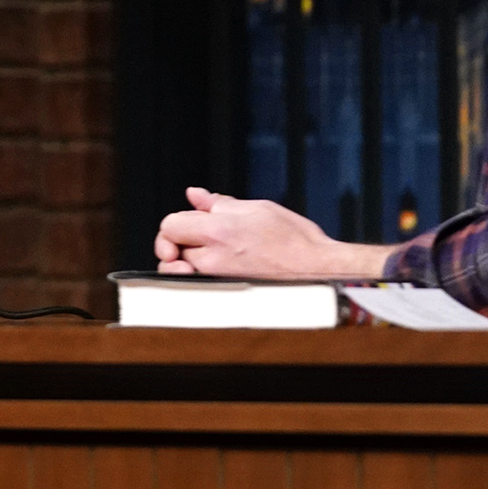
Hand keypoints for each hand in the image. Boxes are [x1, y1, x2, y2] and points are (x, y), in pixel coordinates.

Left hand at [154, 187, 391, 278]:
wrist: (317, 270)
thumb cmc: (295, 240)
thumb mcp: (258, 208)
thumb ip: (219, 202)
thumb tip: (195, 194)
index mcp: (219, 231)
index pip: (170, 225)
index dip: (176, 222)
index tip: (189, 222)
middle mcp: (213, 258)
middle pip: (170, 249)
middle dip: (178, 241)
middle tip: (197, 237)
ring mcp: (217, 279)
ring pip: (178, 270)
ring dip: (183, 260)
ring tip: (204, 254)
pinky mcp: (224, 293)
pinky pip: (195, 285)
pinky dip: (195, 276)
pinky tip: (213, 269)